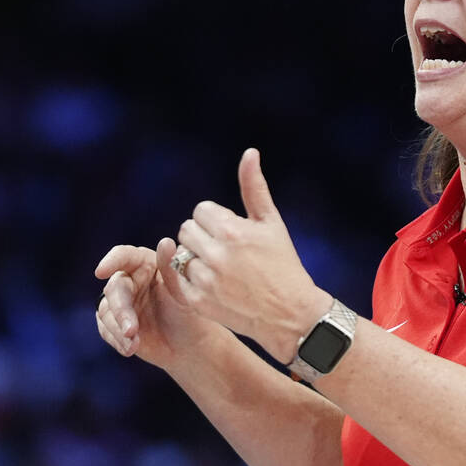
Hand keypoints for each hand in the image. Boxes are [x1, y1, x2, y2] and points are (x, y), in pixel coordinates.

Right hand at [95, 242, 219, 369]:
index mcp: (146, 264)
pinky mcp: (113, 322)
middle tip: (131, 329)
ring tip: (133, 344)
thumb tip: (166, 241)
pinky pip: (106, 329)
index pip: (124, 256)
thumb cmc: (189, 313)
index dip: (111, 261)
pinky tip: (130, 349)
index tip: (101, 271)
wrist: (188, 345)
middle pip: (115, 288)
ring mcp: (120, 302)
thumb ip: (172, 268)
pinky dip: (116, 340)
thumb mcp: (184, 292)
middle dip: (121, 310)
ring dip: (118, 329)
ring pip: (106, 311)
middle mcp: (129, 279)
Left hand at [168, 148, 331, 361]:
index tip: (233, 234)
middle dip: (203, 237)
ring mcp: (205, 280)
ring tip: (220, 269)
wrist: (289, 313)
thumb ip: (255, 187)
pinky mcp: (197, 302)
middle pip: (186, 230)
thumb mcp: (272, 222)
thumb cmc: (283, 263)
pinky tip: (208, 281)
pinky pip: (175, 278)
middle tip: (226, 250)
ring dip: (195, 258)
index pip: (201, 211)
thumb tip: (249, 152)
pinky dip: (188, 278)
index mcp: (233, 231)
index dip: (217, 220)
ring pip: (180, 254)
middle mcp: (216, 255)